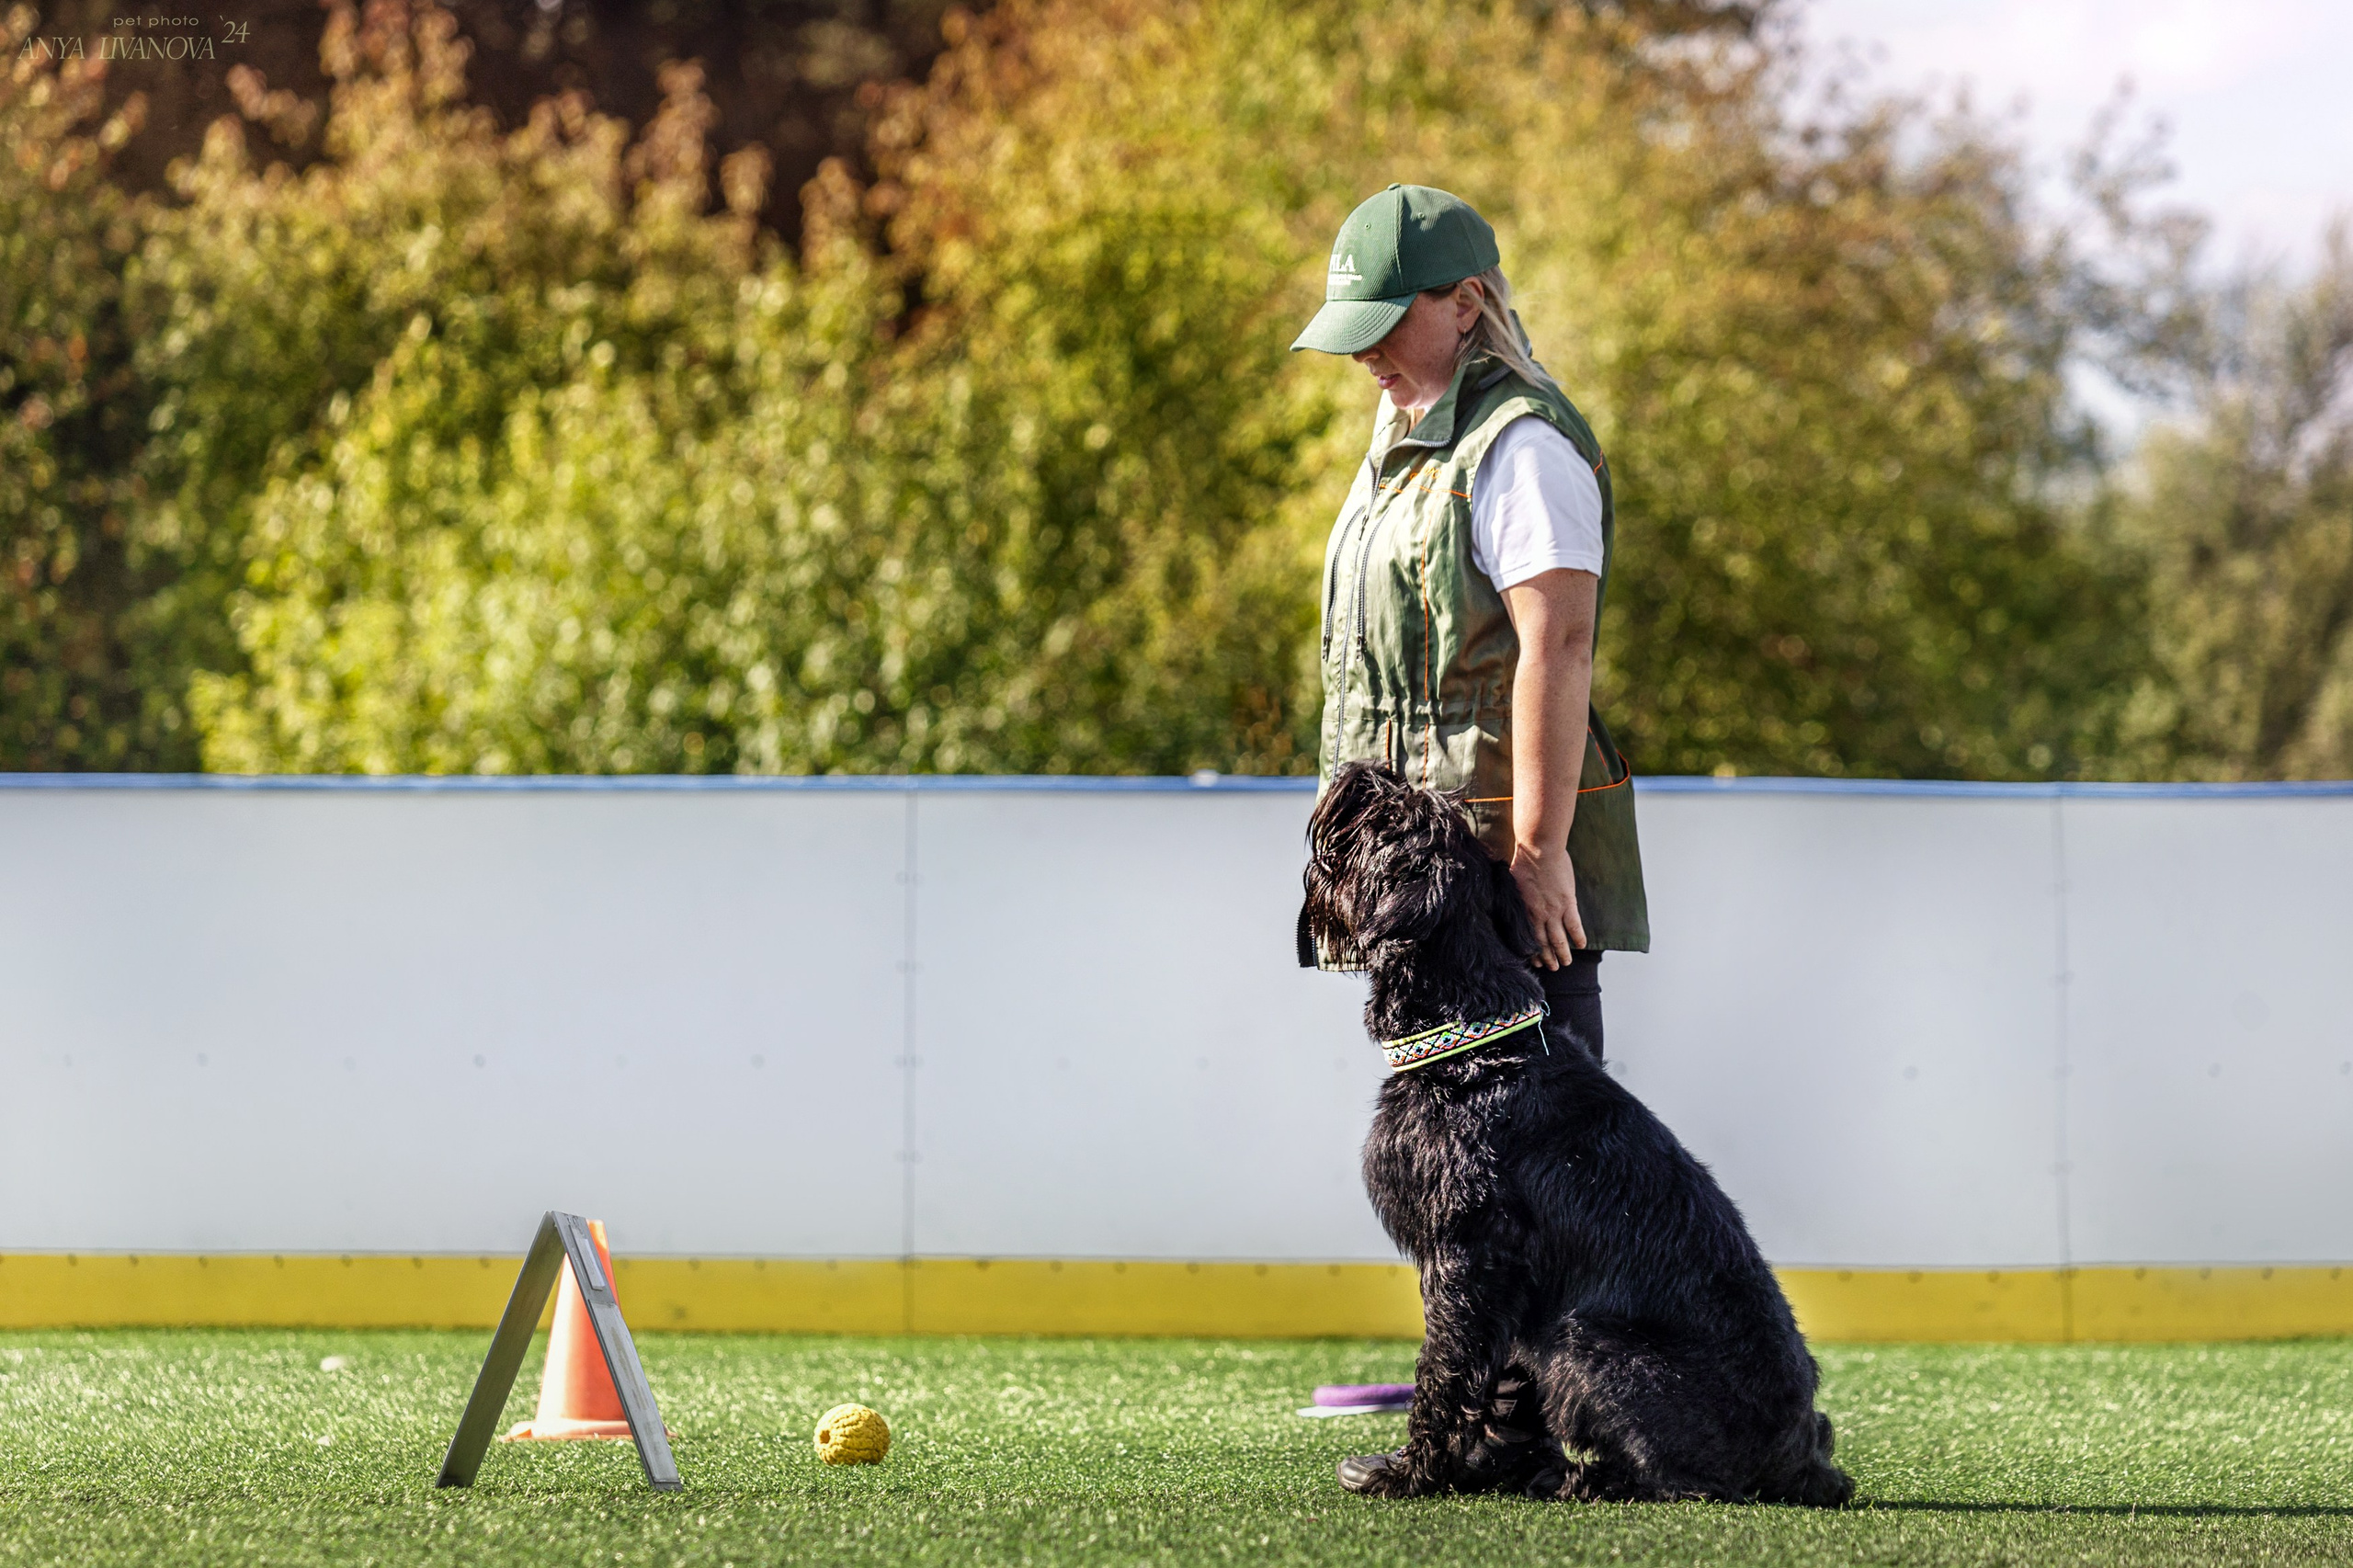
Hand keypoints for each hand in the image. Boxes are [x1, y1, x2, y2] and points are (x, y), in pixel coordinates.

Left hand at [1508, 842, 1584, 969]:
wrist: (1539, 850)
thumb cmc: (1523, 861)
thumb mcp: (1512, 882)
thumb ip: (1513, 896)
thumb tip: (1505, 902)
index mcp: (1524, 911)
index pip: (1528, 937)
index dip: (1532, 951)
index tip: (1535, 961)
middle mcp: (1538, 915)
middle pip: (1544, 942)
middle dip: (1548, 958)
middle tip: (1553, 968)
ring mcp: (1554, 910)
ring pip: (1559, 938)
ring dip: (1563, 953)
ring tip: (1566, 964)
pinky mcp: (1567, 903)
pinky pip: (1574, 925)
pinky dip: (1578, 937)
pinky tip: (1581, 945)